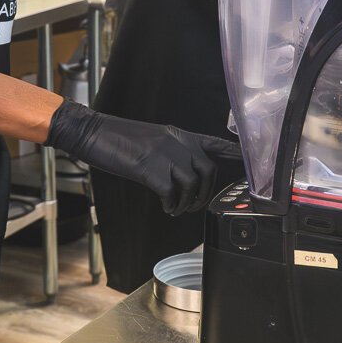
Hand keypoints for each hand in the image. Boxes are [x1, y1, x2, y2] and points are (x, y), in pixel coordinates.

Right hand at [48, 101, 228, 214]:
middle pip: (208, 170)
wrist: (94, 133)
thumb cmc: (119, 138)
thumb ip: (172, 151)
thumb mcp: (153, 139)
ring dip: (188, 202)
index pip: (214, 143)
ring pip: (192, 184)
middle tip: (194, 204)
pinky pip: (172, 193)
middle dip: (205, 192)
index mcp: (179, 135)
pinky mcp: (151, 170)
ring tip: (177, 209)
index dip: (233, 152)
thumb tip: (185, 172)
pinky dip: (172, 205)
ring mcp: (165, 155)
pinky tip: (166, 207)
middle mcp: (177, 143)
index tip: (246, 159)